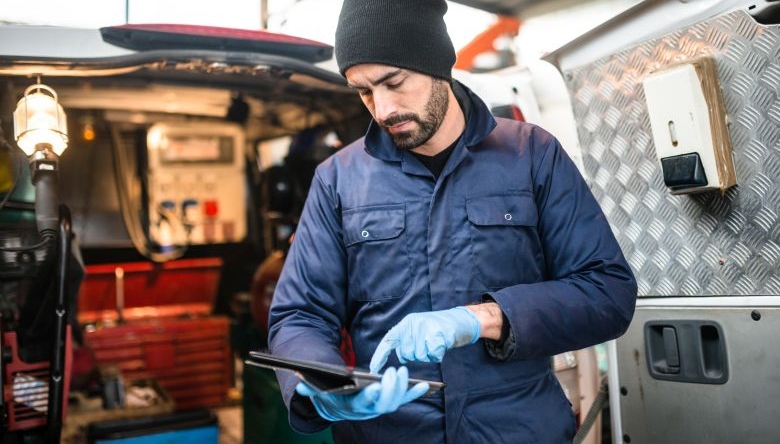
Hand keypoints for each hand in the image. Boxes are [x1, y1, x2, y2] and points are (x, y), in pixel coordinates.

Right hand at [295, 366, 428, 421]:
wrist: (337, 405)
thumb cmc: (329, 394)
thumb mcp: (318, 392)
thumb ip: (310, 389)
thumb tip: (299, 386)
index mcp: (353, 406)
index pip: (363, 404)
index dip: (370, 397)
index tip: (375, 387)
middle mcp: (369, 410)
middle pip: (384, 403)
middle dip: (391, 389)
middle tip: (395, 371)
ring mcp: (381, 406)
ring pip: (396, 402)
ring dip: (404, 389)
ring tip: (408, 373)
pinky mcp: (390, 400)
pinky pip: (405, 398)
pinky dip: (416, 393)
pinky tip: (427, 386)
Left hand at [370, 306, 480, 372]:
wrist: (461, 320)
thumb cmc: (439, 328)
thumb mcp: (419, 328)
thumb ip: (408, 339)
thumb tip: (401, 355)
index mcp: (407, 323)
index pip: (389, 340)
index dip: (380, 355)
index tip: (374, 369)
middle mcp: (414, 324)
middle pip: (406, 353)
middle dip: (416, 354)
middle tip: (427, 344)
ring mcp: (426, 329)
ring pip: (419, 356)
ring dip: (428, 355)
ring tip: (435, 342)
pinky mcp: (438, 336)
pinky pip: (433, 356)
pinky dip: (438, 355)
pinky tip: (442, 344)